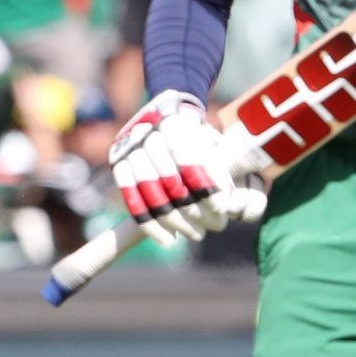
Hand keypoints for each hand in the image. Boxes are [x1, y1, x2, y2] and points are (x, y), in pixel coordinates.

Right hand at [108, 90, 264, 245]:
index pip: (190, 159)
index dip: (205, 186)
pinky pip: (132, 199)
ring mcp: (129, 147)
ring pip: (151, 192)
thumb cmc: (199, 135)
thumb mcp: (216, 140)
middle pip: (170, 180)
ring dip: (176, 220)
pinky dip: (150, 224)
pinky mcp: (119, 164)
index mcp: (173, 119)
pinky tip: (169, 240)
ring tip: (197, 234)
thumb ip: (231, 164)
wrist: (166, 116)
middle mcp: (147, 130)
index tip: (223, 208)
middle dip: (195, 209)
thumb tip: (236, 203)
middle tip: (217, 225)